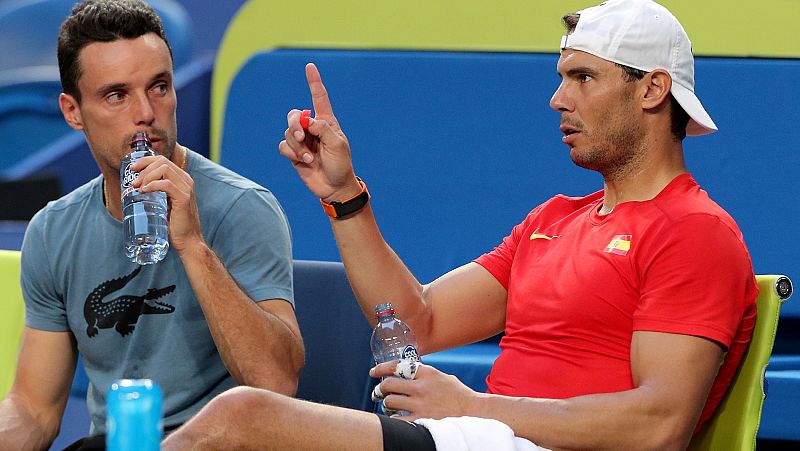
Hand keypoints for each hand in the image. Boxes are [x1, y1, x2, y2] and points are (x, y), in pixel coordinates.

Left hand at [132, 147, 201, 252]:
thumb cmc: (175, 224)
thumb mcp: (165, 203)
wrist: (188, 240)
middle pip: (162, 161)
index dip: (145, 161)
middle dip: (143, 168)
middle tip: (133, 182)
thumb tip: (136, 187)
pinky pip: (166, 184)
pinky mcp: (184, 198)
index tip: (132, 169)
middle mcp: (186, 180)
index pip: (163, 160)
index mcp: (182, 179)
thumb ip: (158, 193)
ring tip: (138, 187)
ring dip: (146, 176)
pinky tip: (144, 191)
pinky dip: (152, 185)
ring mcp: (186, 188)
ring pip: (163, 169)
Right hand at [278, 63, 361, 202]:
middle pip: (294, 115)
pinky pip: (284, 146)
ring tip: (310, 157)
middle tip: (301, 135)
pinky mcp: (294, 153)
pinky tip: (304, 161)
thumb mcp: (337, 144)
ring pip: (288, 132)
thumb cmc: (341, 164)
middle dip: (294, 124)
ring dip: (297, 145)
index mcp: (326, 122)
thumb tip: (307, 120)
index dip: (314, 82)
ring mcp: (302, 140)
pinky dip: (292, 153)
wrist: (334, 187)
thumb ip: (322, 129)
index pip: (319, 97)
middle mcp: (312, 128)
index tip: (310, 66)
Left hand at [369, 360, 478, 420]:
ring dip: (387, 404)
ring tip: (390, 406)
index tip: (373, 372)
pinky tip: (396, 418)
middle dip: (380, 388)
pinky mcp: (421, 420)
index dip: (381, 368)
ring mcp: (420, 404)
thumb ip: (425, 375)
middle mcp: (421, 387)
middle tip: (379, 392)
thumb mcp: (442, 377)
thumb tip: (408, 374)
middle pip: (389, 384)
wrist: (473, 411)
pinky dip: (394, 419)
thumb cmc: (458, 395)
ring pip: (390, 402)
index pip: (396, 366)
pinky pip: (397, 420)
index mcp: (427, 373)